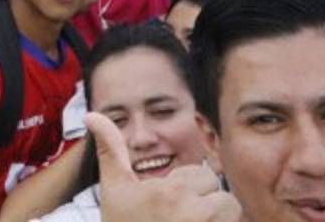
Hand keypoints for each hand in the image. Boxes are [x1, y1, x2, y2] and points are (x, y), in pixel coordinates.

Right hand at [86, 112, 240, 221]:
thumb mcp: (114, 190)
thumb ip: (111, 150)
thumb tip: (92, 113)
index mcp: (169, 192)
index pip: (206, 177)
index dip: (192, 190)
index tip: (172, 207)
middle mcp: (191, 213)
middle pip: (225, 200)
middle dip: (210, 209)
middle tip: (182, 221)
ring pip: (232, 219)